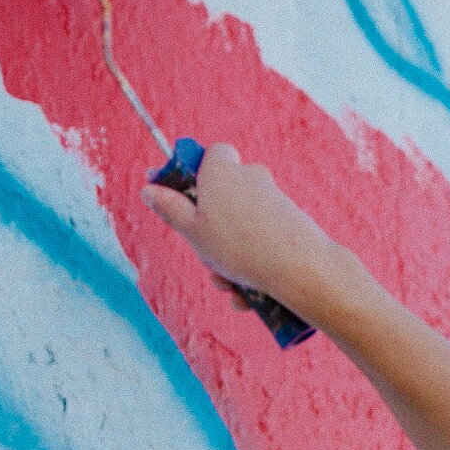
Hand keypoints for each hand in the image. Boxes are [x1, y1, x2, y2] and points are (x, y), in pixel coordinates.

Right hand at [139, 143, 341, 306]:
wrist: (300, 268)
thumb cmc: (240, 246)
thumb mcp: (192, 230)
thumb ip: (170, 208)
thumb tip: (149, 189)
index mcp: (223, 169)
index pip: (211, 154)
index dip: (197, 174)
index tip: (184, 199)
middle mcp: (252, 177)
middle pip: (222, 198)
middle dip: (211, 232)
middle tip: (208, 257)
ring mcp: (274, 199)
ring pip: (240, 227)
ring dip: (229, 259)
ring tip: (230, 284)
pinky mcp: (291, 223)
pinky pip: (262, 242)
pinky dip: (252, 267)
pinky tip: (248, 295)